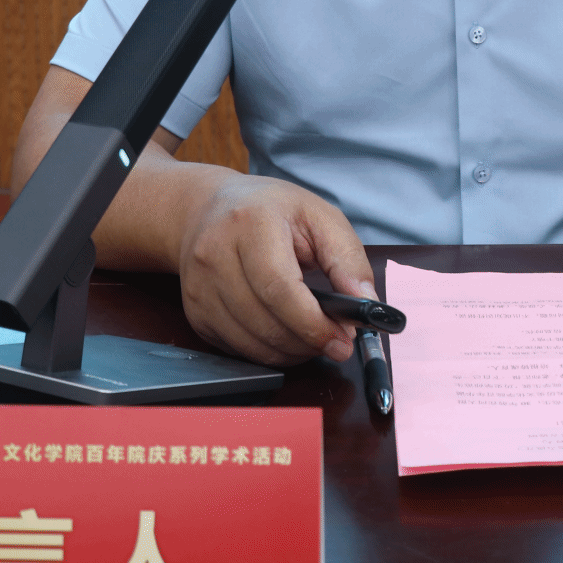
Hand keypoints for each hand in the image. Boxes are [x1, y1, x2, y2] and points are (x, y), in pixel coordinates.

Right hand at [174, 172, 375, 366]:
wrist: (206, 210)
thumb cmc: (269, 211)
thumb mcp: (318, 216)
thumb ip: (347, 258)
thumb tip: (368, 303)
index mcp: (250, 223)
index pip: (279, 287)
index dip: (313, 323)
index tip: (343, 340)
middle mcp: (214, 254)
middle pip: (265, 321)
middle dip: (308, 342)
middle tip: (336, 343)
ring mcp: (198, 287)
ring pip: (250, 343)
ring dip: (290, 352)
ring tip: (313, 338)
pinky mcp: (195, 312)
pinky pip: (236, 349)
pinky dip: (267, 351)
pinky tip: (285, 334)